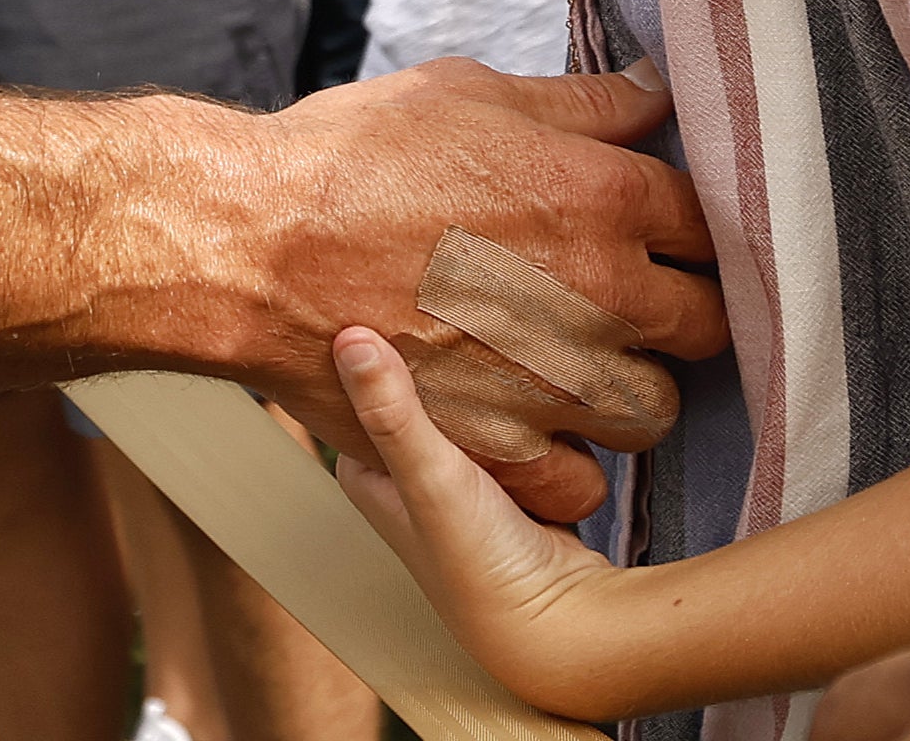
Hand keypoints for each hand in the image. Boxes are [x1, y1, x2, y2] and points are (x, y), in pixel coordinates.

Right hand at [250, 58, 720, 521]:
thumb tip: (652, 91)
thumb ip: (576, 104)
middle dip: (677, 309)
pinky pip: (581, 481)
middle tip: (629, 299)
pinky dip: (566, 460)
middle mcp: (599, 295)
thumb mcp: (465, 93)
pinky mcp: (502, 448)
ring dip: (627, 387)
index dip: (684, 227)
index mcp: (601, 197)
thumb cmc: (348, 159)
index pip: (706, 223)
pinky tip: (533, 424)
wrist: (254, 246)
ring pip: (654, 410)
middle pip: (706, 324)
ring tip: (578, 364)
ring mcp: (555, 381)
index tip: (661, 234)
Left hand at [331, 326, 632, 718]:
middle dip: (427, 350)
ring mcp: (460, 474)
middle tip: (439, 287)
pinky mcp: (509, 475)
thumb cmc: (480, 566)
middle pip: (413, 390)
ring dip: (473, 369)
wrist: (562, 622)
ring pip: (462, 401)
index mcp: (367, 472)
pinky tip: (520, 357)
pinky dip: (512, 395)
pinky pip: (505, 418)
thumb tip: (347, 339)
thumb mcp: (428, 479)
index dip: (366, 342)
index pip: (354, 387)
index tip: (377, 287)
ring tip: (479, 311)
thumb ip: (391, 413)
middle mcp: (407, 473)